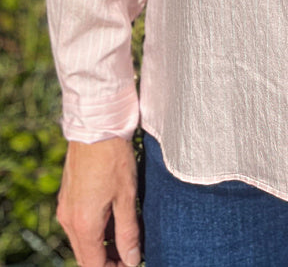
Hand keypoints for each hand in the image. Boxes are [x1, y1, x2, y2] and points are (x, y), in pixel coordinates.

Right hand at [57, 137, 140, 266]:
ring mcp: (65, 206)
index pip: (94, 264)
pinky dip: (95, 227)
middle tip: (132, 254)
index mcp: (83, 224)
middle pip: (85, 255)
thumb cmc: (114, 158)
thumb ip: (128, 232)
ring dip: (102, 244)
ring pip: (82, 239)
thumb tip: (133, 259)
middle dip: (107, 260)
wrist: (97, 125)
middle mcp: (68, 219)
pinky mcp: (68, 195)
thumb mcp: (127, 196)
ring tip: (128, 235)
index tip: (133, 262)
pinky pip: (79, 223)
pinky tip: (114, 217)